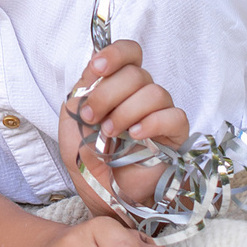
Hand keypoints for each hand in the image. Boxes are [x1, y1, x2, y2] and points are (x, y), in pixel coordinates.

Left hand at [61, 41, 191, 214]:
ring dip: (125, 111)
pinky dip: (151, 123)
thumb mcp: (71, 122)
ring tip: (109, 134)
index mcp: (118, 85)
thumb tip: (93, 73)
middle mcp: (142, 94)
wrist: (103, 194)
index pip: (130, 52)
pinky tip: (135, 136)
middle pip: (136, 74)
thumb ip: (80, 94)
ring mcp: (161, 113)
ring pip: (154, 93)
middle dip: (107, 94)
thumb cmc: (88, 158)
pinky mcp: (175, 135)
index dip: (115, 53)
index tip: (97, 67)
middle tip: (90, 117)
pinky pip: (173, 117)